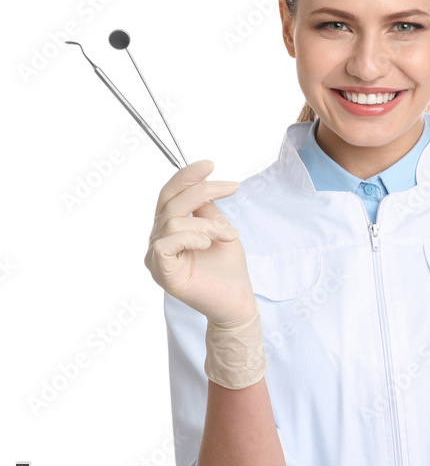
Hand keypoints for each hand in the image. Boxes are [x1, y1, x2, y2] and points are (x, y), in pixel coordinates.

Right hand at [144, 159, 255, 326]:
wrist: (237, 301)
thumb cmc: (228, 268)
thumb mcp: (218, 227)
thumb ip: (204, 208)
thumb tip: (201, 183)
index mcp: (170, 228)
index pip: (169, 194)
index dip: (186, 176)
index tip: (210, 165)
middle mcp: (159, 240)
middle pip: (171, 202)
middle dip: (203, 190)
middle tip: (232, 188)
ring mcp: (157, 258)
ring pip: (173, 221)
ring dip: (207, 224)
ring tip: (229, 235)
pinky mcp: (162, 273)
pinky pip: (166, 243)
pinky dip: (190, 237)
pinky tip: (207, 244)